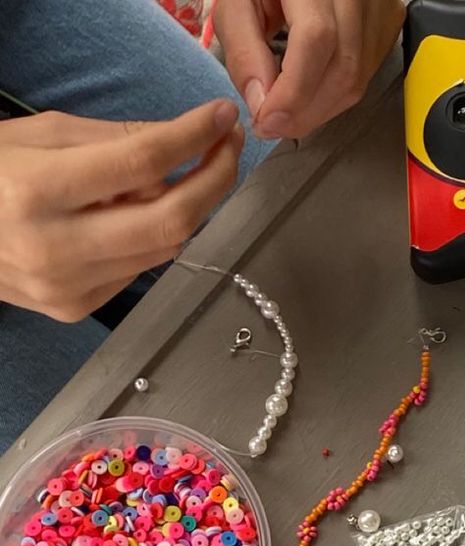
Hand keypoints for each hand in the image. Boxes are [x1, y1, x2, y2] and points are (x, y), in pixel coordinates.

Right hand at [0, 101, 242, 322]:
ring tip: (190, 176)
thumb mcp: (42, 135)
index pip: (140, 163)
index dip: (191, 138)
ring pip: (164, 250)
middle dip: (213, 182)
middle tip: (228, 151)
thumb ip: (115, 140)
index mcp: (38, 191)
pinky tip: (142, 215)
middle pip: (169, 220)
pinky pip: (139, 269)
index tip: (221, 118)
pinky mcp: (76, 309)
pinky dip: (153, 239)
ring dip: (190, 210)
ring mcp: (68, 287)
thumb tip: (182, 140)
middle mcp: (55, 247)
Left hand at [215, 0, 404, 139]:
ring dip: (317, 110)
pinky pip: (364, 78)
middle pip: (343, 69)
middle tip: (271, 124)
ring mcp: (378, 9)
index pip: (317, 39)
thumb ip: (244, 51)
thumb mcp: (237, 5)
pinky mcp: (386, 25)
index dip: (293, 91)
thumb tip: (262, 105)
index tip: (266, 121)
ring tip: (286, 110)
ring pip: (356, 82)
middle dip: (304, 112)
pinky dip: (332, 97)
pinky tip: (309, 91)